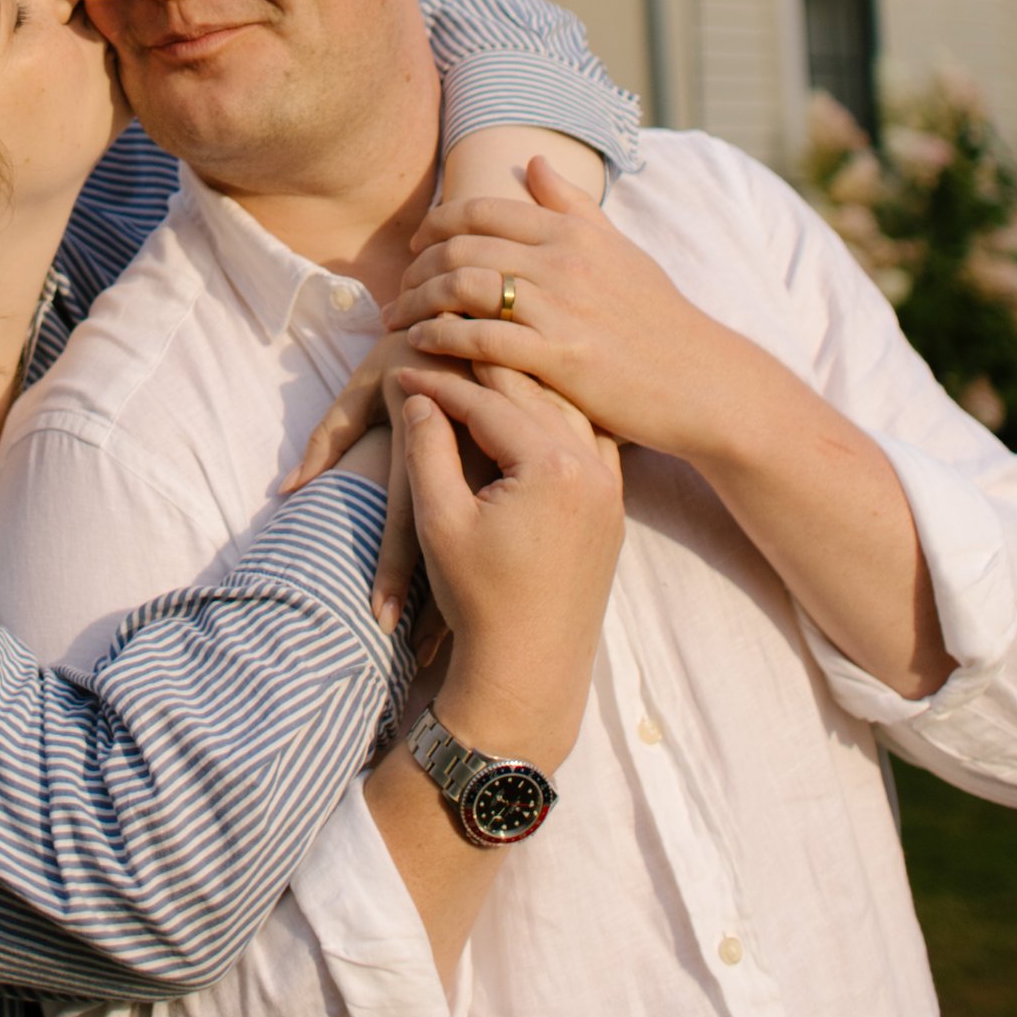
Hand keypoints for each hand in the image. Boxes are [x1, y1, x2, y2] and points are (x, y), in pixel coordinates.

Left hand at [387, 156, 742, 462]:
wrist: (701, 380)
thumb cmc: (658, 318)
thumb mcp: (619, 250)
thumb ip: (572, 207)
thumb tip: (533, 162)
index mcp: (573, 232)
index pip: (482, 210)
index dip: (436, 224)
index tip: (416, 246)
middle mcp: (563, 261)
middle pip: (461, 247)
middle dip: (417, 268)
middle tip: (396, 291)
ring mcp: (560, 308)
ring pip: (462, 288)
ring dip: (419, 303)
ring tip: (398, 321)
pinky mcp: (559, 356)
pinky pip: (481, 338)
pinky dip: (442, 338)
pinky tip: (422, 346)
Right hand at [390, 364, 625, 772]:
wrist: (530, 672)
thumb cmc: (478, 601)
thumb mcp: (437, 521)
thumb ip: (427, 447)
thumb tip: (419, 392)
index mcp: (550, 467)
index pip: (487, 400)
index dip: (440, 381)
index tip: (404, 366)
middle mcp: (591, 469)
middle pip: (531, 394)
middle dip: (482, 367)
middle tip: (442, 344)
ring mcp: (609, 488)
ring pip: (565, 409)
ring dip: (523, 385)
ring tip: (478, 366)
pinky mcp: (612, 507)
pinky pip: (588, 438)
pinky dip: (556, 415)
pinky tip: (528, 404)